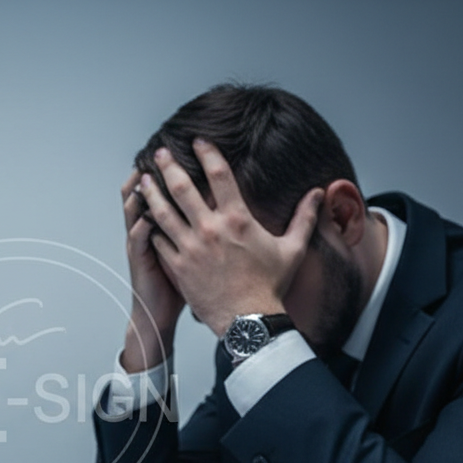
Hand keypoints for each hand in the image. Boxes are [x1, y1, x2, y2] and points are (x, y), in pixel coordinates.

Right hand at [119, 169, 184, 373]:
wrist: (160, 312)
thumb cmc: (181, 283)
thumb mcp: (190, 252)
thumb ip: (199, 229)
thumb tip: (225, 209)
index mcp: (166, 224)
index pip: (166, 190)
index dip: (171, 170)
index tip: (184, 152)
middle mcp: (150, 228)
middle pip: (147, 191)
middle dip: (154, 171)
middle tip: (160, 151)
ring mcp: (142, 242)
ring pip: (134, 209)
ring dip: (139, 192)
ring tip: (145, 175)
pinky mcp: (140, 259)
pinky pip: (137, 238)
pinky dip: (140, 225)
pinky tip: (146, 215)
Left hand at [138, 140, 322, 336]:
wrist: (247, 320)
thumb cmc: (269, 287)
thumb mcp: (292, 249)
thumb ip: (304, 218)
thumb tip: (319, 194)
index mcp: (237, 219)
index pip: (219, 175)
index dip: (207, 154)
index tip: (197, 142)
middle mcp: (210, 229)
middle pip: (182, 188)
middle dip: (168, 167)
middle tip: (160, 152)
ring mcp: (190, 248)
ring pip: (163, 213)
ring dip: (152, 194)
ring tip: (143, 180)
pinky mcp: (178, 267)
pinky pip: (158, 241)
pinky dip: (149, 227)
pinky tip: (144, 218)